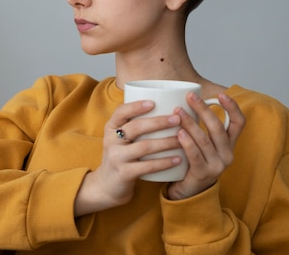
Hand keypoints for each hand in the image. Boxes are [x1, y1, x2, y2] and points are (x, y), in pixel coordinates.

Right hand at [74, 100, 182, 215]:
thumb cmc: (121, 157)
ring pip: (144, 146)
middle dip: (158, 122)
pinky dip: (164, 162)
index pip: (120, 112)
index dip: (136, 106)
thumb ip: (133, 126)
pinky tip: (178, 159)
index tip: (153, 102)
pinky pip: (147, 166)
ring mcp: (116, 157)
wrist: (107, 186)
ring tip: (181, 139)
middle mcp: (110, 141)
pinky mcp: (124, 173)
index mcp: (110, 128)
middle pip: (135, 127)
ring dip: (166, 142)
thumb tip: (162, 107)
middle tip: (177, 119)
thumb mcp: (119, 139)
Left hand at [166, 92, 245, 199]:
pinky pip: (195, 155)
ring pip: (205, 140)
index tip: (222, 94)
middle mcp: (227, 154)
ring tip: (178, 111)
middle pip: (218, 128)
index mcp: (229, 144)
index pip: (239, 123)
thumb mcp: (202, 143)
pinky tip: (179, 132)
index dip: (233, 107)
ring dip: (191, 123)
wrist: (188, 191)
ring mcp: (217, 165)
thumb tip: (190, 98)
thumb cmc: (192, 161)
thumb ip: (201, 125)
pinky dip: (187, 142)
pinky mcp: (203, 174)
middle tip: (189, 97)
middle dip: (204, 110)